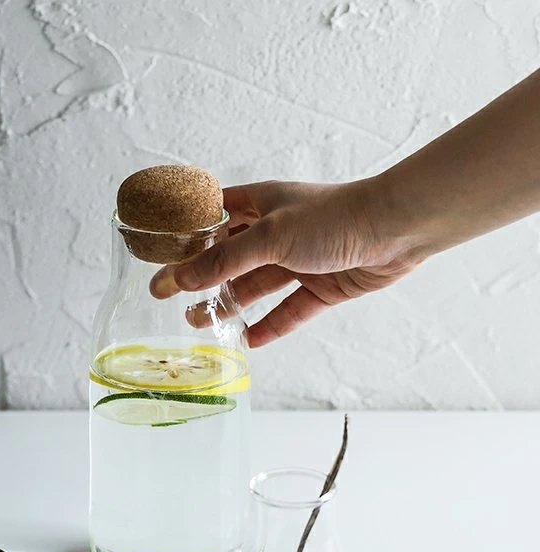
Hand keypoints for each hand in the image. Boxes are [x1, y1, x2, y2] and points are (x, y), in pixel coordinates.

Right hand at [149, 179, 424, 347]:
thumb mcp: (270, 237)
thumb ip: (224, 260)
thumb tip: (181, 279)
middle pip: (228, 258)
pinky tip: (250, 340)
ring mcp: (299, 260)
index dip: (185, 235)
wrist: (397, 229)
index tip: (159, 255)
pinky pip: (290, 310)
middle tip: (170, 299)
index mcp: (260, 205)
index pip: (212, 217)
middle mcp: (276, 232)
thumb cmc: (333, 217)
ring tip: (199, 323)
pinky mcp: (322, 286)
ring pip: (255, 286)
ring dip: (228, 304)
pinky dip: (271, 324)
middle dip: (200, 278)